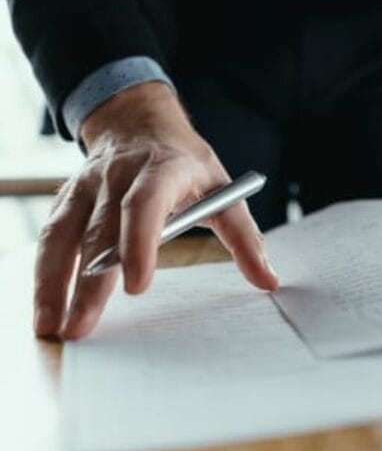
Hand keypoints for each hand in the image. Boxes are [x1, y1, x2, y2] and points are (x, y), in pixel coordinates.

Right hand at [33, 82, 277, 339]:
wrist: (139, 123)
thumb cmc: (186, 163)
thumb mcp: (222, 190)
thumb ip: (245, 237)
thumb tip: (268, 280)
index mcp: (163, 169)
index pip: (145, 204)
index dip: (138, 243)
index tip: (137, 287)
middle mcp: (118, 175)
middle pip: (100, 230)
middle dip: (90, 282)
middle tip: (82, 326)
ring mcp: (87, 186)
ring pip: (64, 235)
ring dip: (53, 283)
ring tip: (50, 327)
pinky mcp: (67, 199)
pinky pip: (50, 237)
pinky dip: (44, 272)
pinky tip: (44, 306)